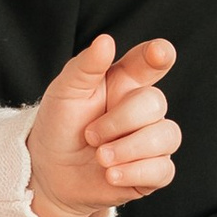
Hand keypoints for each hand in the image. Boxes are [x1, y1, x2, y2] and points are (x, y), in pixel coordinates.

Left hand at [25, 35, 178, 216]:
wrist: (49, 172)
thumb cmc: (59, 126)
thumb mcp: (64, 92)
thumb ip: (85, 66)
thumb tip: (106, 41)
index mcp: (125, 81)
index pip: (151, 61)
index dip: (159, 54)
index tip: (158, 52)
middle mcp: (143, 109)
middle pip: (155, 103)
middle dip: (120, 121)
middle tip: (90, 135)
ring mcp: (152, 140)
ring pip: (166, 136)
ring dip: (128, 149)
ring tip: (100, 158)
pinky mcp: (153, 171)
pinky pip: (163, 169)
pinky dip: (135, 172)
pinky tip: (110, 175)